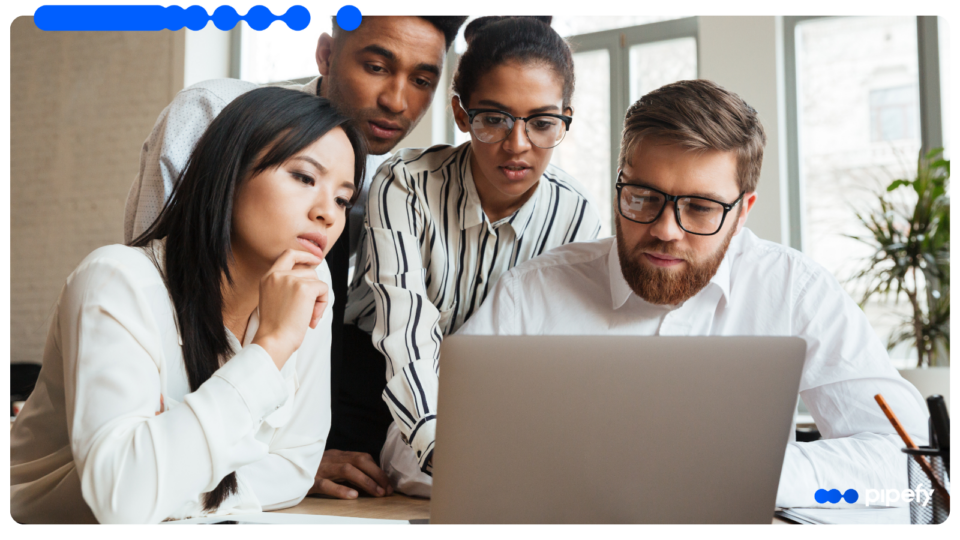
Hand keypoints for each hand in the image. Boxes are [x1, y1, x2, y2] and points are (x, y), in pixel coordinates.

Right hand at [252, 249, 327, 369]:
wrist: (274, 340)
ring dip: (318, 299)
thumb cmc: (275, 328)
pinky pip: (324, 289)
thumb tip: (312, 281)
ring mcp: (291, 279)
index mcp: (268, 277)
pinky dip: (323, 304)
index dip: (305, 255)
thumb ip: (287, 286)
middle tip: (309, 310)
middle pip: (309, 271)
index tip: (316, 259)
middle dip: (314, 289)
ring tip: (308, 316)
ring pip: (317, 281)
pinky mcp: (304, 288)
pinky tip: (312, 318)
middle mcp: (278, 275)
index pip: (288, 255)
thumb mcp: (275, 300)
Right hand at [308, 449, 393, 498]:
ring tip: (377, 493)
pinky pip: (326, 484)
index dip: (378, 470)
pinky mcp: (310, 480)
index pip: (362, 457)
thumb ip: (346, 470)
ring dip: (365, 481)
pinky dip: (340, 490)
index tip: (388, 484)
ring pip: (346, 470)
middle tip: (387, 490)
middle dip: (377, 475)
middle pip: (359, 461)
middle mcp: (331, 459)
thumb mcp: (330, 467)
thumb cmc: (310, 470)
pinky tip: (353, 496)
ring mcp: (320, 468)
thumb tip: (371, 482)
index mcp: (337, 455)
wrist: (282, 467)